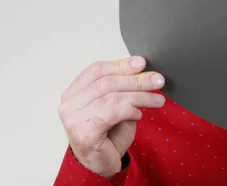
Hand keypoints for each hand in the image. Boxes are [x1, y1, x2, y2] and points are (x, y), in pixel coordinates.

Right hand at [58, 56, 165, 176]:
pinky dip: (129, 110)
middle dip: (136, 80)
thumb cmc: (107, 133)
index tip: (142, 63)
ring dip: (140, 96)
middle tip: (157, 80)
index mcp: (74, 92)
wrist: (101, 164)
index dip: (121, 64)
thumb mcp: (116, 105)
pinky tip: (139, 114)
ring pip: (112, 97)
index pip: (97, 70)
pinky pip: (111, 113)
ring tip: (157, 99)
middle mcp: (69, 104)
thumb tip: (143, 70)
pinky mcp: (84, 134)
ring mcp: (74, 120)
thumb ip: (122, 88)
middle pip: (107, 83)